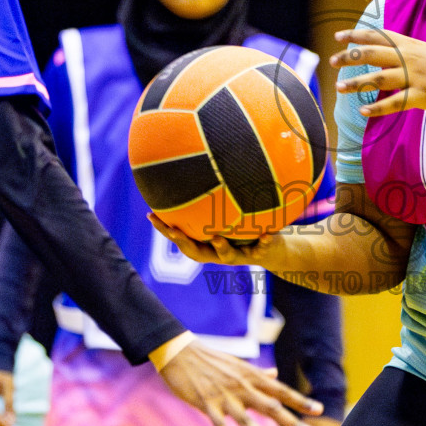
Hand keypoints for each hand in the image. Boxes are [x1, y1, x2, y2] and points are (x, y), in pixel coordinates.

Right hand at [148, 214, 289, 271]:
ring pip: (227, 256)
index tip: (151, 215)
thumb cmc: (244, 230)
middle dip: (184, 242)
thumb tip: (191, 169)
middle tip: (174, 231)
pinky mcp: (260, 253)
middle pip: (196, 253)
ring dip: (220, 247)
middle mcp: (219, 252)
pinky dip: (264, 241)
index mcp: (207, 244)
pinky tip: (268, 232)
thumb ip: (210, 203)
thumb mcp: (226, 216)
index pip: (181, 238)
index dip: (164, 229)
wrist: (274, 250)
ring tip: (216, 237)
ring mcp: (239, 255)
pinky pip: (261, 248)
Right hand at [157, 341, 322, 425]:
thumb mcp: (238, 364)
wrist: (180, 352)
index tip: (318, 409)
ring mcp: (225, 396)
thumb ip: (258, 373)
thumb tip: (275, 374)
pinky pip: (217, 425)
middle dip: (290, 421)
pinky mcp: (207, 404)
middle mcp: (243, 387)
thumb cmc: (210, 359)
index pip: (281, 390)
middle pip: (271, 406)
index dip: (300, 400)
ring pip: (246, 419)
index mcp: (252, 377)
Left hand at [332, 27, 425, 118]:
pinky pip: (396, 102)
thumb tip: (379, 57)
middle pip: (373, 54)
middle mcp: (410, 58)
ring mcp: (416, 77)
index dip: (357, 35)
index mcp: (410, 45)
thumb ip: (403, 53)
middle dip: (350, 57)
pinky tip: (364, 110)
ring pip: (379, 78)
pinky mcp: (421, 96)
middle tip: (332, 61)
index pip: (378, 36)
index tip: (338, 37)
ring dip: (357, 83)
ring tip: (340, 88)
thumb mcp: (425, 54)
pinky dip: (378, 107)